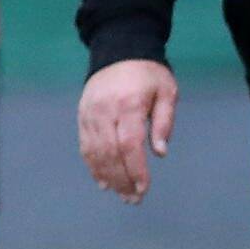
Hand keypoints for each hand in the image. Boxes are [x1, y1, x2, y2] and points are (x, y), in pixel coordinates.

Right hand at [79, 59, 176, 202]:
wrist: (119, 49)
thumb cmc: (149, 73)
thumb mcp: (167, 91)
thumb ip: (164, 122)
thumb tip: (160, 153)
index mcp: (129, 104)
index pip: (130, 144)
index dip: (136, 170)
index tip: (144, 188)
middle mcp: (105, 110)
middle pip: (110, 153)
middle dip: (122, 180)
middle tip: (134, 199)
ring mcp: (90, 113)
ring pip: (95, 153)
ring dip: (108, 178)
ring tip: (122, 195)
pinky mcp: (82, 115)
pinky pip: (85, 146)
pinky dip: (94, 167)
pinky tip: (104, 182)